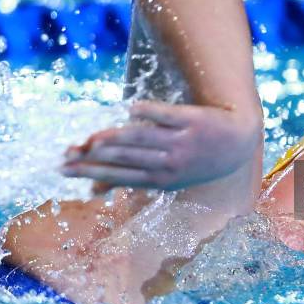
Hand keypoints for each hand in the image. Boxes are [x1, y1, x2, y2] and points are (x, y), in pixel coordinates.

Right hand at [61, 101, 261, 190]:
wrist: (238, 142)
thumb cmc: (196, 162)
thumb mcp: (168, 179)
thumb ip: (132, 181)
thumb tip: (92, 193)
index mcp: (161, 179)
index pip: (119, 175)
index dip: (91, 172)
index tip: (65, 169)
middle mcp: (170, 163)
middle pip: (125, 159)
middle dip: (94, 159)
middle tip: (66, 155)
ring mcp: (182, 141)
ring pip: (142, 140)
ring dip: (116, 139)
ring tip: (91, 139)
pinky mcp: (193, 120)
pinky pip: (168, 115)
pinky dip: (149, 112)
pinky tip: (130, 109)